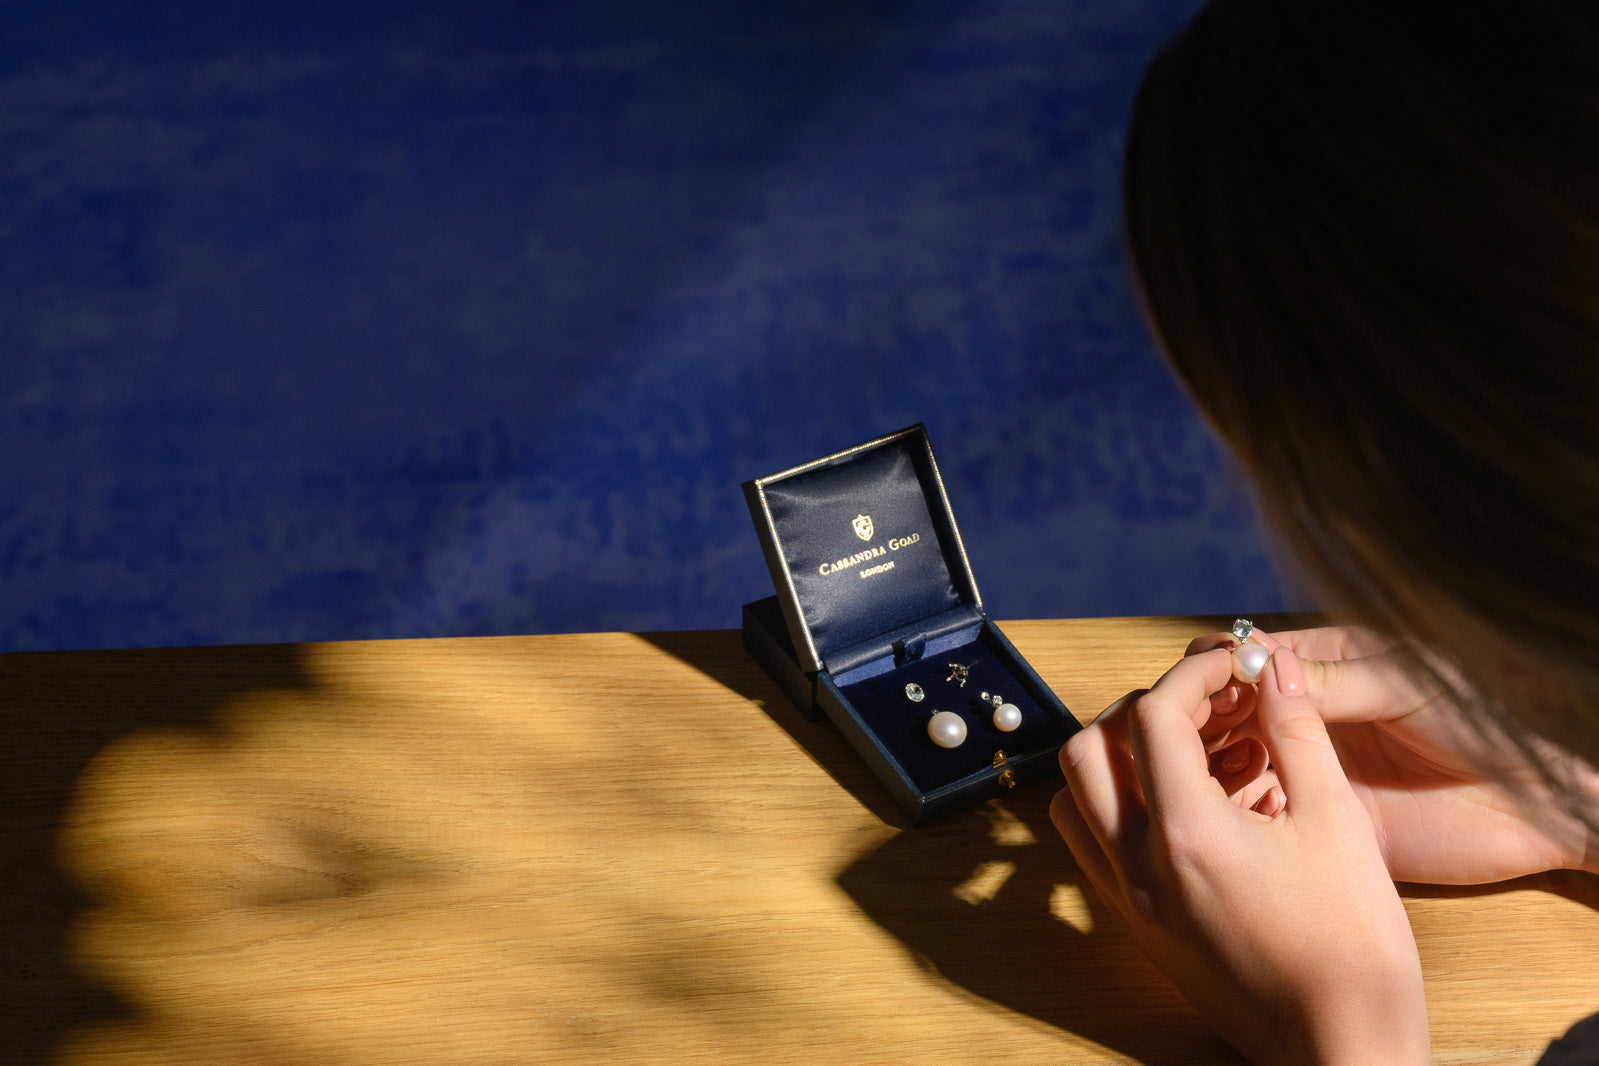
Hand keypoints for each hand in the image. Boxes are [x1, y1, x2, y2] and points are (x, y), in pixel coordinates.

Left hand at [1051, 646, 1428, 1065]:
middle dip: (1143, 709)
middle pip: (1089, 748)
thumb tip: (1275, 666)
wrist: (1341, 1049)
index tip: (1233, 665)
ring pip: (1078, 797)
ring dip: (1121, 757)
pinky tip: (1193, 803)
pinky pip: (1095, 844)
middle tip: (1208, 705)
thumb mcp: (1337, 822)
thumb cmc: (1352, 946)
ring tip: (1197, 752)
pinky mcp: (1136, 924)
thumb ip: (1297, 731)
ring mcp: (1128, 899)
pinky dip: (1122, 806)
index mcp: (1185, 834)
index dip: (1193, 674)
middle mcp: (1136, 865)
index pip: (1152, 716)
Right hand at [1189, 626, 1597, 883]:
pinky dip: (1232, 809)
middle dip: (1196, 718)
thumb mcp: (1406, 687)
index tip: (1193, 691)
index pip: (1245, 657)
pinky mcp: (1321, 818)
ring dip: (1206, 763)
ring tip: (1195, 777)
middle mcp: (1307, 713)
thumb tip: (1252, 664)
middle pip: (1226, 707)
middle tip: (1179, 740)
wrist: (1537, 805)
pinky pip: (1262, 810)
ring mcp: (1311, 765)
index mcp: (1325, 665)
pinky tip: (1224, 812)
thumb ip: (1332, 681)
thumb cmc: (1485, 724)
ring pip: (1232, 758)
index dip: (1212, 671)